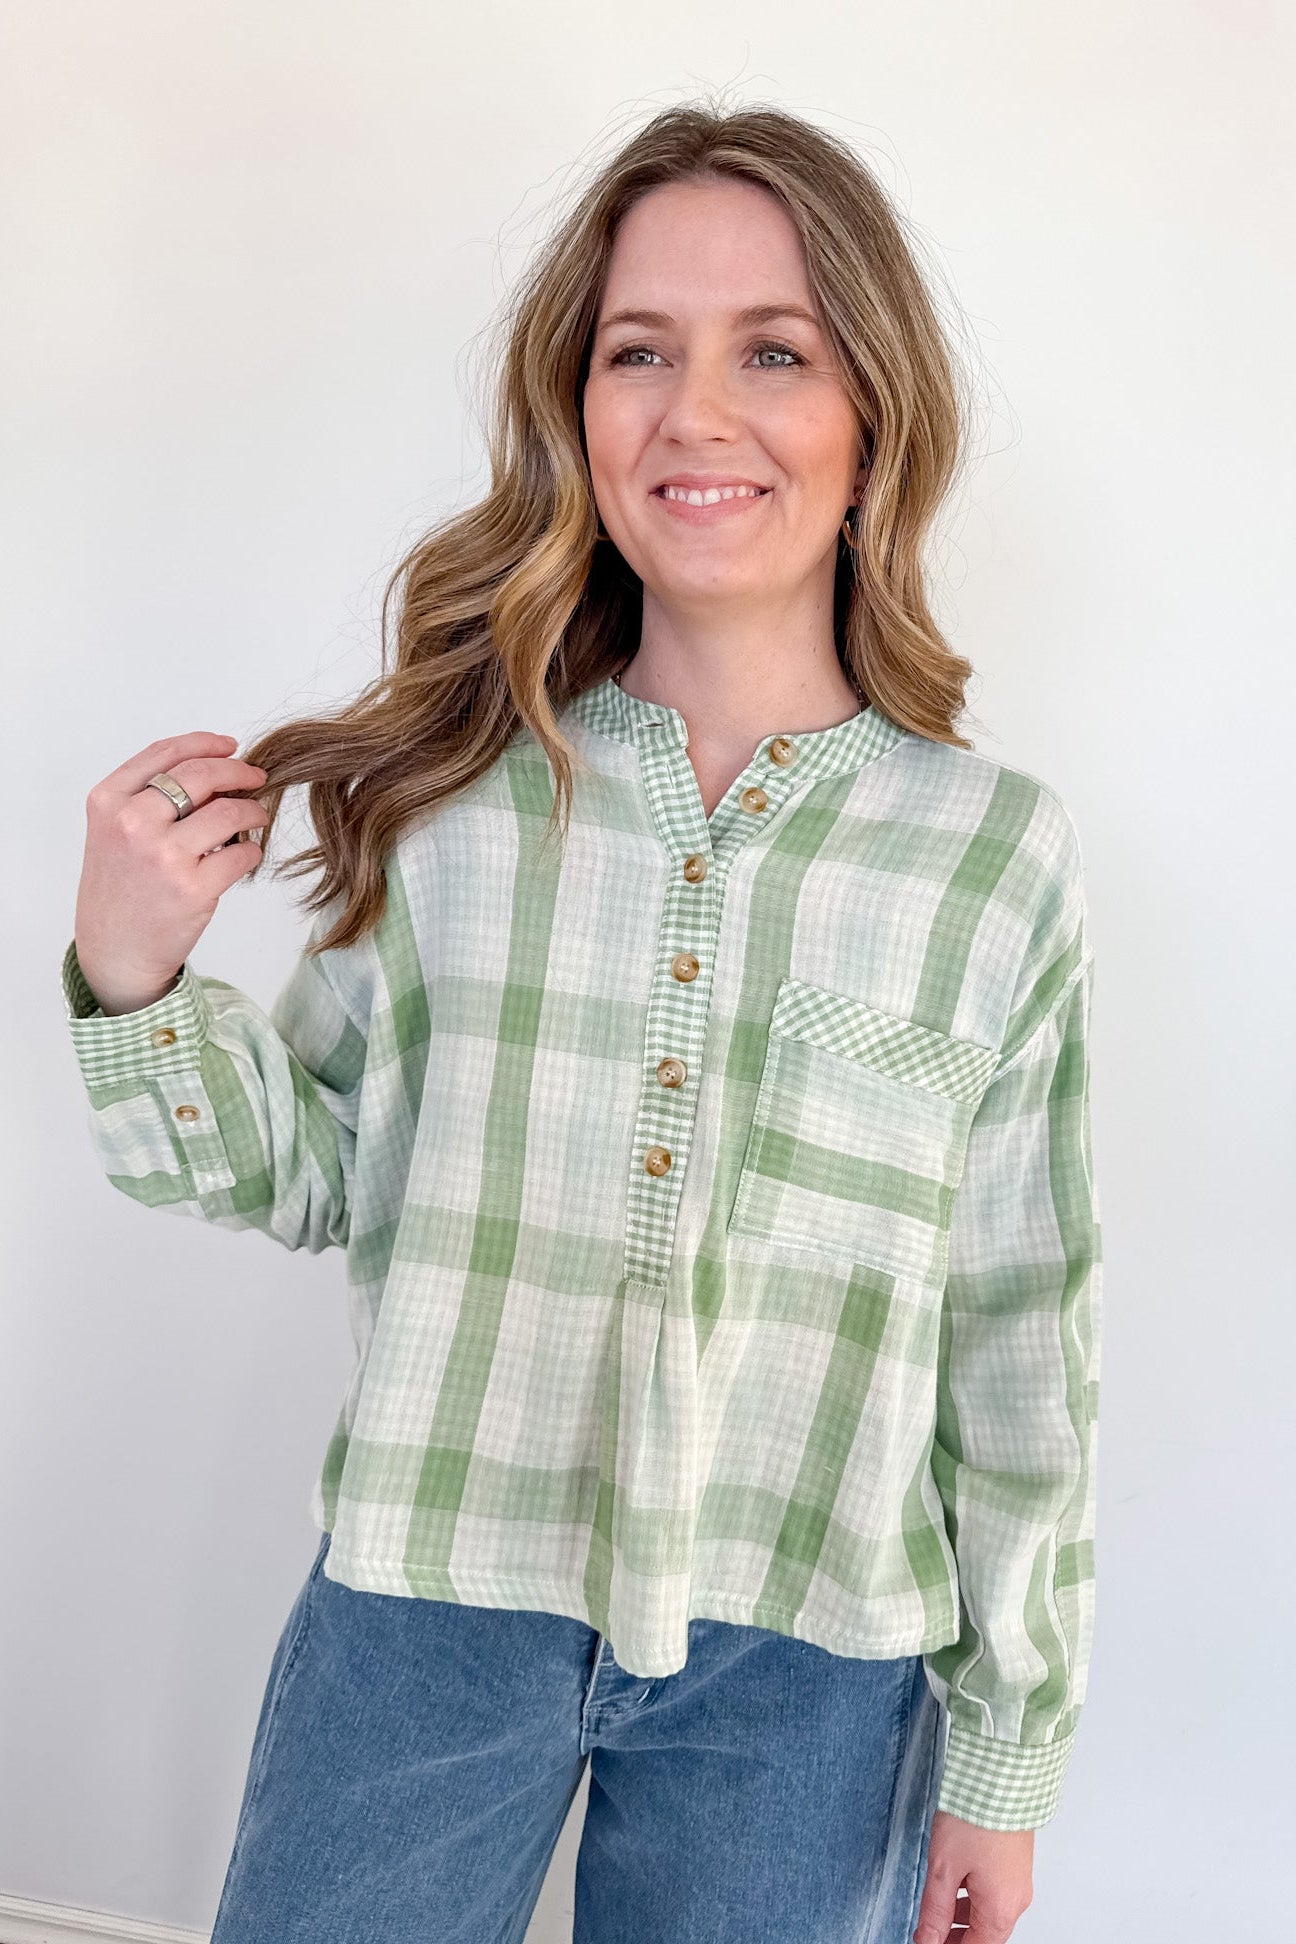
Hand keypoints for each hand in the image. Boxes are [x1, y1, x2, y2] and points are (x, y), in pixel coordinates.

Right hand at [73, 731, 269, 1014]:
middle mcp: (132, 823)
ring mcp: (163, 856)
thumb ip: (149, 796)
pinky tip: (245, 855)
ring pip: (228, 812)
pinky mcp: (193, 888)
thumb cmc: (119, 888)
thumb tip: (214, 768)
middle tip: (256, 778)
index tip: (230, 746)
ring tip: (256, 817)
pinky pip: (241, 854)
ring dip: (252, 811)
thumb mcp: (113, 831)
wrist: (115, 949)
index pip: (165, 753)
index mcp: (109, 801)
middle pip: (201, 775)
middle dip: (238, 771)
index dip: (205, 743)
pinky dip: (251, 851)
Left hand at [913, 1811, 1033, 1942]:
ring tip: (938, 1911)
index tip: (928, 1942)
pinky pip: (996, 1893)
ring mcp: (1019, 1881)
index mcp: (1000, 1909)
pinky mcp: (1016, 1863)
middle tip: (930, 1932)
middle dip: (957, 1938)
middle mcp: (1016, 1900)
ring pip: (990, 1914)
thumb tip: (927, 1940)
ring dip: (964, 1918)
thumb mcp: (943, 1868)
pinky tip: (955, 1886)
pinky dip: (975, 1898)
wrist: (1001, 1777)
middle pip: (986, 1935)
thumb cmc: (975, 1816)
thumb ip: (935, 1911)